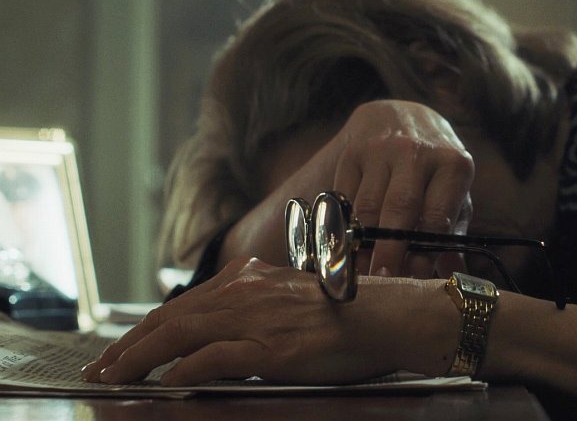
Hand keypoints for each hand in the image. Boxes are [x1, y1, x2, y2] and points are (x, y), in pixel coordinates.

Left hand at [81, 258, 454, 385]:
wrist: (385, 316)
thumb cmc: (343, 313)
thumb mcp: (288, 301)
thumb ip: (251, 310)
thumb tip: (217, 333)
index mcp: (248, 280)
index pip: (184, 305)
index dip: (146, 328)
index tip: (122, 348)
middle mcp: (245, 293)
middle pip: (172, 318)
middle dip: (130, 345)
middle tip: (102, 367)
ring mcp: (257, 319)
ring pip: (182, 334)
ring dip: (141, 358)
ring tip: (116, 377)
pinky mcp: (272, 347)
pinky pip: (214, 358)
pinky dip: (183, 371)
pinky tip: (165, 384)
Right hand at [222, 100, 473, 277]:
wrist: (401, 116)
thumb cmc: (433, 168)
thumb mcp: (453, 192)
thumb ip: (452, 233)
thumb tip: (452, 276)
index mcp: (453, 165)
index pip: (436, 216)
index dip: (423, 253)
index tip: (413, 282)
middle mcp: (417, 152)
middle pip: (399, 209)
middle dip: (389, 250)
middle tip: (381, 281)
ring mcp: (382, 150)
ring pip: (367, 206)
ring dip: (363, 243)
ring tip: (362, 271)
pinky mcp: (352, 152)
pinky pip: (345, 197)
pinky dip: (345, 225)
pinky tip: (347, 246)